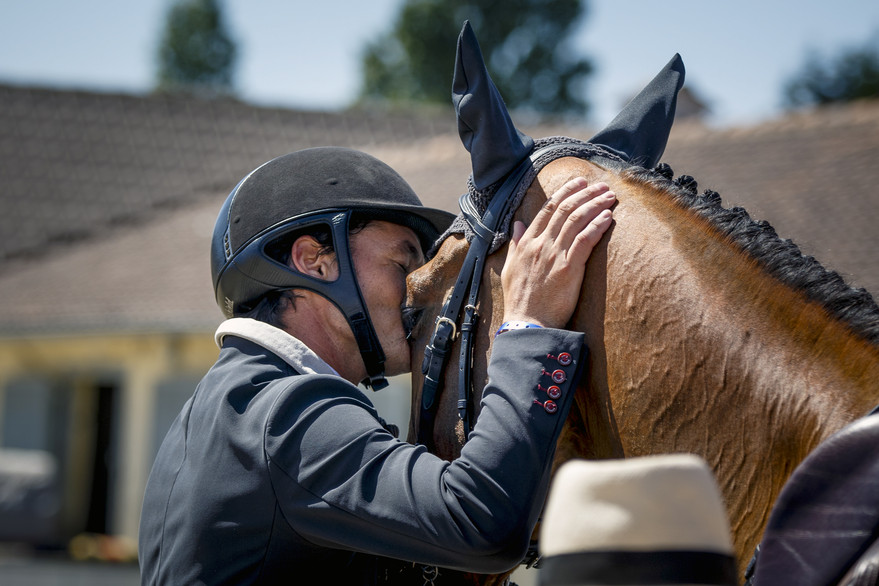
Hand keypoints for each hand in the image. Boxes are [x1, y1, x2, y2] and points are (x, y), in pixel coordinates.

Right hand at [500, 178, 613, 329]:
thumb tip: (518, 224)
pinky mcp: (569, 268)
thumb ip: (516, 244)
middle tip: (599, 184)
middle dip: (584, 193)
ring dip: (595, 204)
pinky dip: (597, 225)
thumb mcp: (510, 268)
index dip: (564, 192)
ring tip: (609, 195)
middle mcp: (540, 244)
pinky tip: (608, 216)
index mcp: (527, 243)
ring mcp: (554, 255)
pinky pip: (585, 240)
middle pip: (564, 210)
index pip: (547, 209)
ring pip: (576, 220)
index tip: (578, 183)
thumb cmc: (520, 300)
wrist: (527, 324)